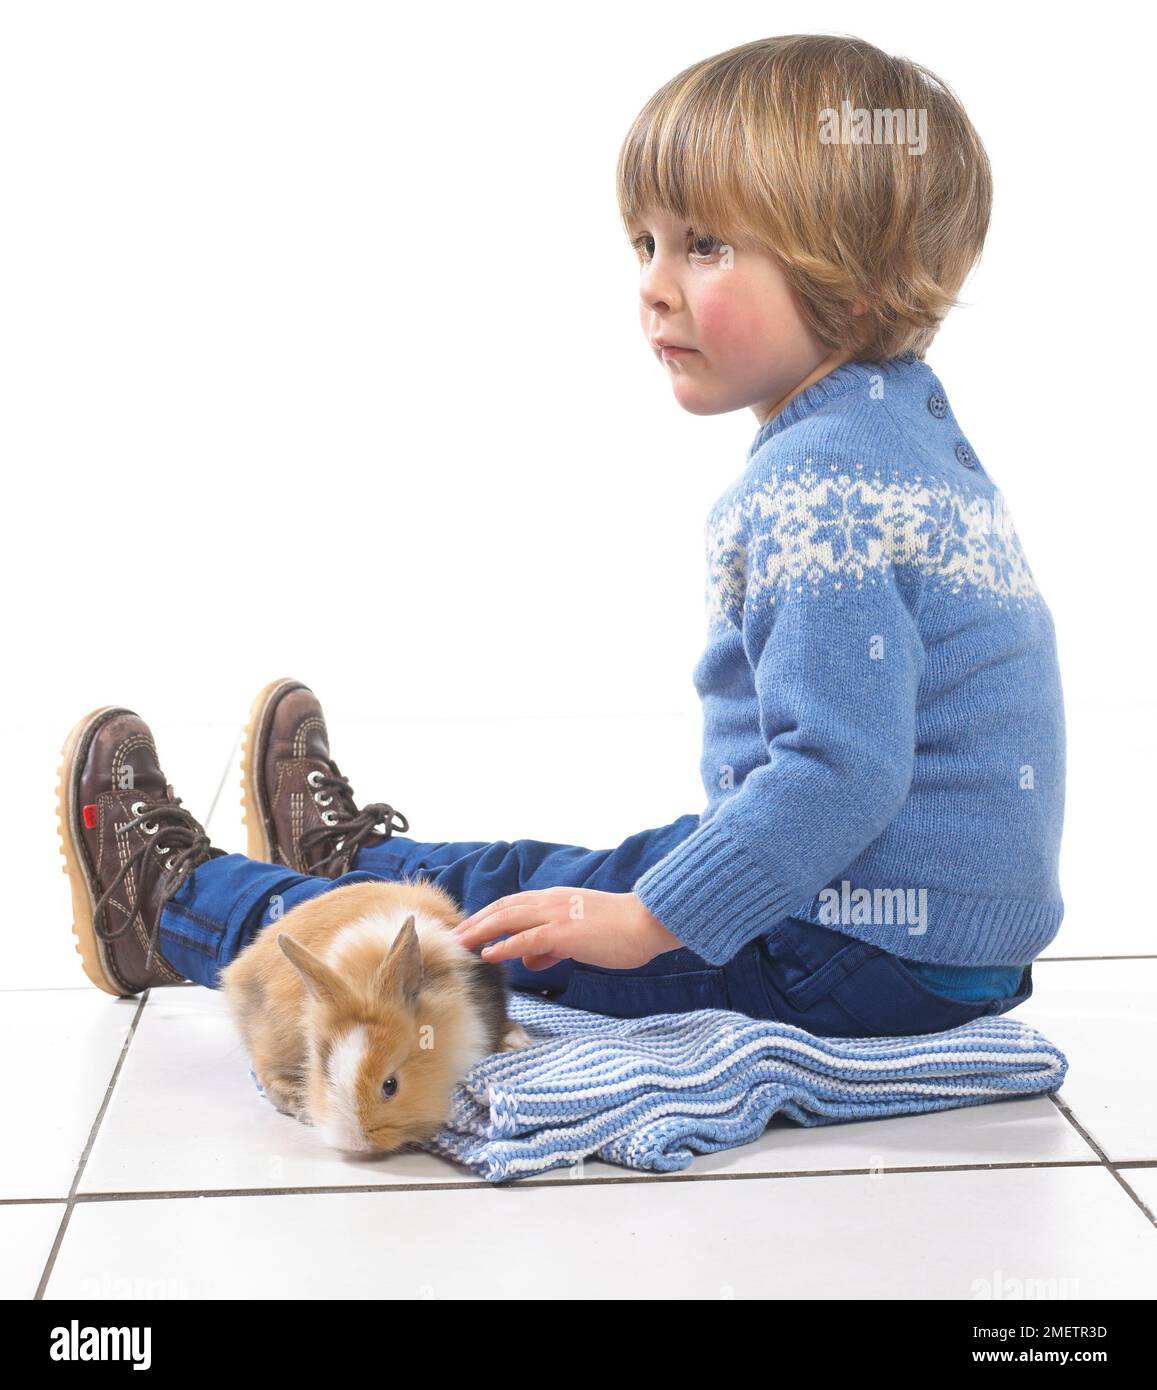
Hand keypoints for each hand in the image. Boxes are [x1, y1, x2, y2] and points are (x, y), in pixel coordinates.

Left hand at [451, 888, 682, 970]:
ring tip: (460, 942)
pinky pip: (525, 939)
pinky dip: (503, 945)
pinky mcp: (563, 933)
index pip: (514, 904)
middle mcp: (552, 901)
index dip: (489, 915)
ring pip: (508, 918)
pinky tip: (487, 954)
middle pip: (504, 907)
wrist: (647, 923)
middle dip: (476, 921)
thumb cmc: (621, 930)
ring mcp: (556, 915)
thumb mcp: (581, 937)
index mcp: (557, 899)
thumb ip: (552, 946)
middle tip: (454, 934)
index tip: (470, 927)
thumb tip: (528, 959)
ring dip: (480, 930)